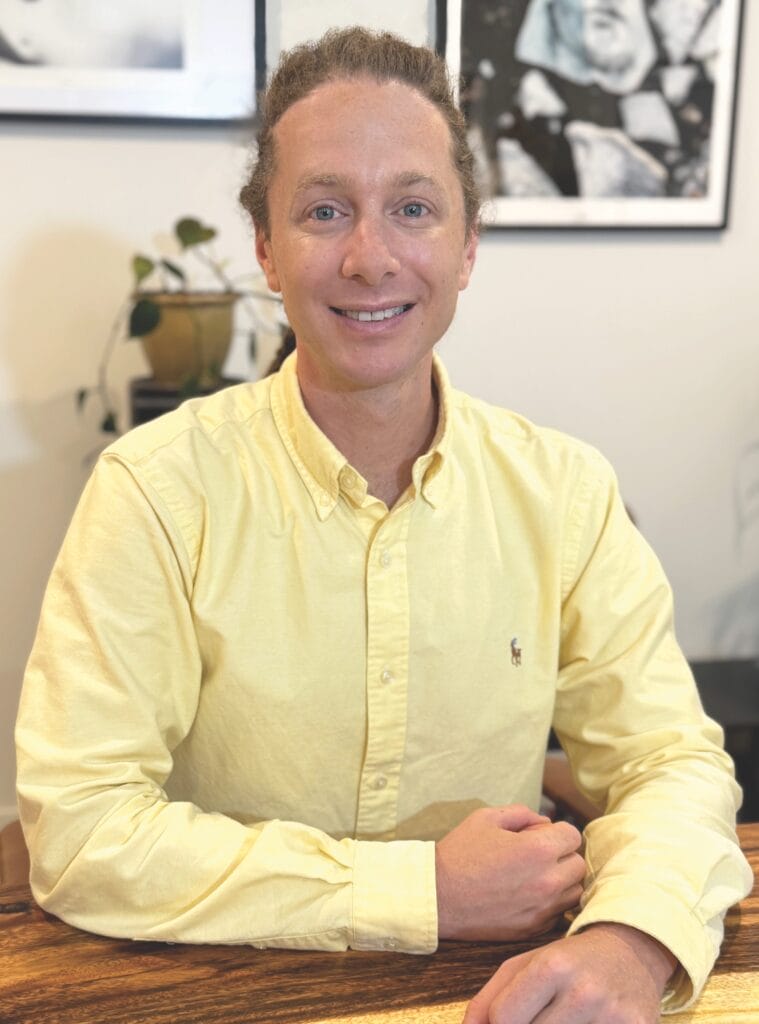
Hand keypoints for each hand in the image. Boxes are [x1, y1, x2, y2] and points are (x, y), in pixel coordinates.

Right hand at [436, 805, 584, 940]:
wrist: (438, 896)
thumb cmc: (461, 853)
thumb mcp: (487, 817)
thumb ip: (522, 814)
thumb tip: (544, 823)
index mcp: (539, 849)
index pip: (573, 836)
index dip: (557, 832)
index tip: (540, 835)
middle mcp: (547, 881)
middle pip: (578, 864)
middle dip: (561, 855)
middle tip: (536, 855)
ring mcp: (542, 908)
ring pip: (574, 892)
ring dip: (561, 881)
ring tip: (535, 876)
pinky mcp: (533, 929)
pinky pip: (558, 914)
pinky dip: (551, 904)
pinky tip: (528, 895)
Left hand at [462, 923, 676, 1023]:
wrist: (634, 950)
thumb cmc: (571, 960)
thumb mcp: (527, 963)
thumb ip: (490, 998)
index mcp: (552, 965)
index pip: (503, 1018)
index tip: (512, 1017)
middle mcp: (584, 991)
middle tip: (542, 1015)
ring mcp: (614, 1017)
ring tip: (563, 1019)